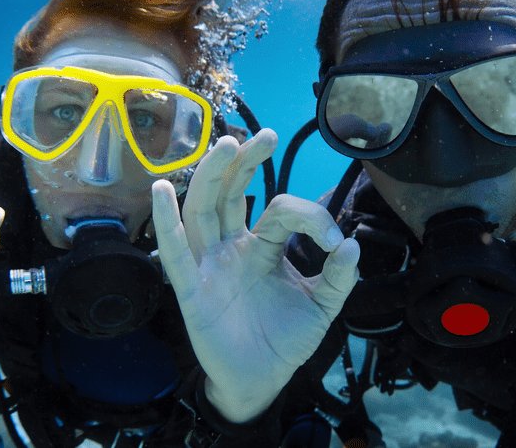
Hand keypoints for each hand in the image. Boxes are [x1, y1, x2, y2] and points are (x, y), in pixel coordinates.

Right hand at [152, 130, 359, 422]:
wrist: (262, 381)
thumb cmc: (285, 339)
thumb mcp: (323, 306)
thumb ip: (339, 277)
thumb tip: (352, 244)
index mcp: (262, 246)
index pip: (279, 211)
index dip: (309, 217)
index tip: (336, 243)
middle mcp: (232, 248)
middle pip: (230, 192)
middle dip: (244, 162)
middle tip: (264, 135)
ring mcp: (209, 266)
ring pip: (202, 211)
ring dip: (210, 177)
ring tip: (225, 145)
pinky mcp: (192, 291)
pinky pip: (176, 254)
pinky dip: (166, 223)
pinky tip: (162, 191)